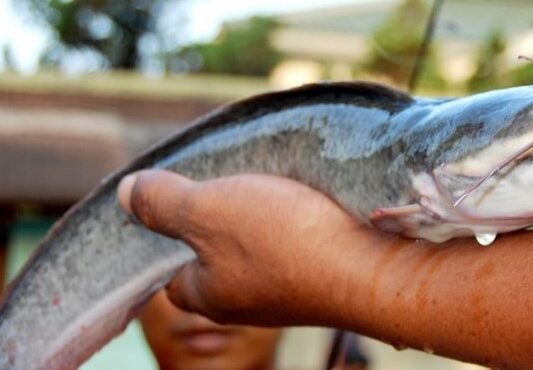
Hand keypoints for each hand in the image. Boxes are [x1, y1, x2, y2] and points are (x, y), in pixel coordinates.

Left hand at [117, 170, 384, 325]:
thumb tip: (128, 194)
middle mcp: (243, 302)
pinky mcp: (322, 280)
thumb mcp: (209, 209)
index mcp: (204, 292)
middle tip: (230, 177)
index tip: (180, 195)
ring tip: (271, 181)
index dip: (167, 230)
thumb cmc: (284, 241)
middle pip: (215, 254)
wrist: (373, 270)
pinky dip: (296, 223)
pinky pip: (296, 247)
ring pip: (259, 249)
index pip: (168, 267)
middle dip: (219, 216)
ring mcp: (286, 294)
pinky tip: (307, 200)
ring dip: (262, 216)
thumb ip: (164, 202)